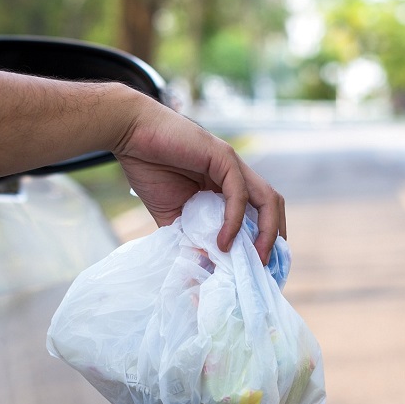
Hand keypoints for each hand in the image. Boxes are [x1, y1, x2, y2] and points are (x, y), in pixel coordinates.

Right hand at [113, 96, 285, 264]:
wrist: (130, 135)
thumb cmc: (148, 168)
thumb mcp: (171, 214)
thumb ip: (189, 236)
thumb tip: (204, 265)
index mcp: (226, 186)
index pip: (258, 214)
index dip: (263, 240)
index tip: (258, 268)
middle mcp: (236, 175)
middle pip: (272, 207)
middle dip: (274, 239)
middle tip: (264, 268)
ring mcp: (232, 164)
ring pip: (267, 199)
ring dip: (267, 232)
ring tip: (255, 259)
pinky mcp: (223, 157)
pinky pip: (238, 193)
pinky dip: (235, 220)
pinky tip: (223, 242)